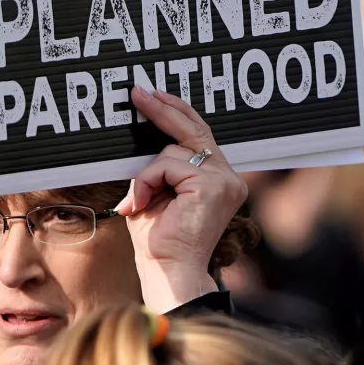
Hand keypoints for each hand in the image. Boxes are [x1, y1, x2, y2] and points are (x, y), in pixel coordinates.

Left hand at [116, 87, 247, 311]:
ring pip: (172, 150)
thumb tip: (143, 141)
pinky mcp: (212, 186)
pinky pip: (166, 165)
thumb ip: (156, 168)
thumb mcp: (154, 193)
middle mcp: (227, 177)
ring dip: (146, 174)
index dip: (176, 112)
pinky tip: (142, 204)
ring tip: (138, 202)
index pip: (199, 134)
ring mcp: (223, 180)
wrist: (168, 272)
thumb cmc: (159, 240)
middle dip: (163, 109)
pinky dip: (147, 181)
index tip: (153, 95)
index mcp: (218, 179)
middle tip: (137, 92)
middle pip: (194, 128)